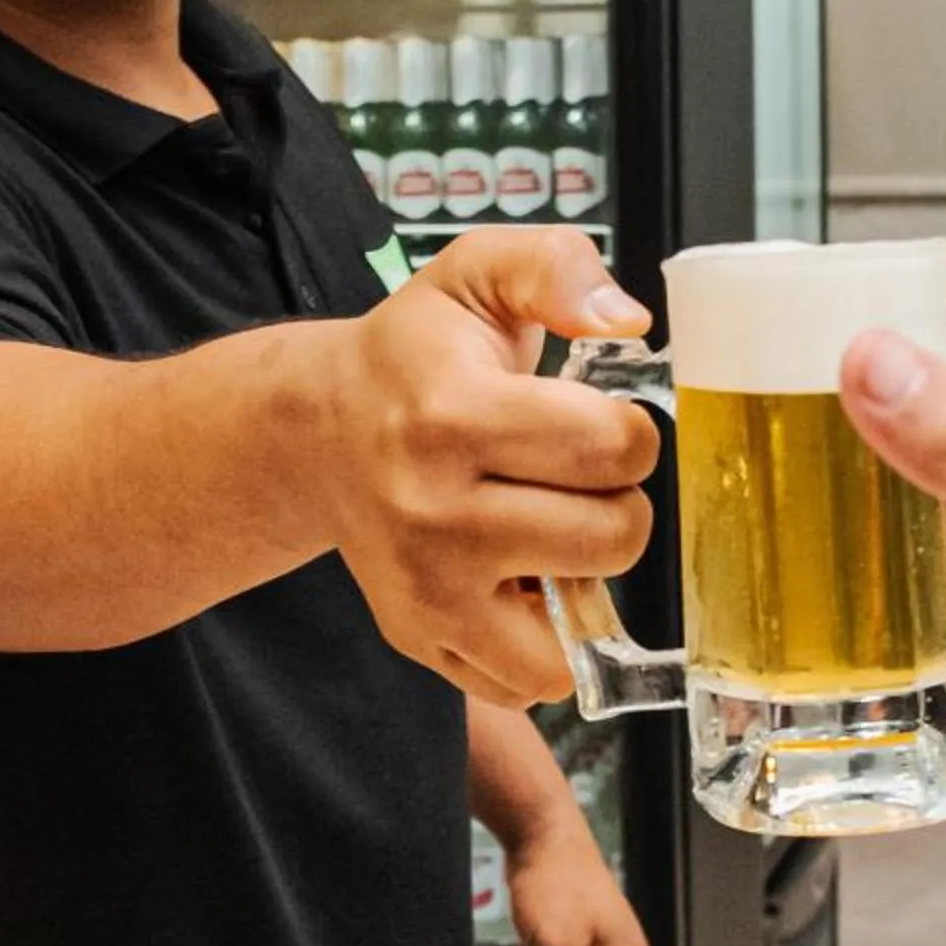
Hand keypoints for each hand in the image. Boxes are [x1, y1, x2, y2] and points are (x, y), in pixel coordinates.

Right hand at [317, 230, 658, 707]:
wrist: (315, 433)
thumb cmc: (414, 356)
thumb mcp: (475, 273)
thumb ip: (556, 266)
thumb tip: (627, 321)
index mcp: (453, 415)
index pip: (614, 446)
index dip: (629, 430)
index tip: (594, 420)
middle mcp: (433, 512)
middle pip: (614, 535)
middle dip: (614, 499)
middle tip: (570, 475)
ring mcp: (425, 589)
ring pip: (579, 623)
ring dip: (585, 574)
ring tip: (549, 528)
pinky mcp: (422, 640)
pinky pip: (531, 679)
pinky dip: (545, 637)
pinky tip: (519, 577)